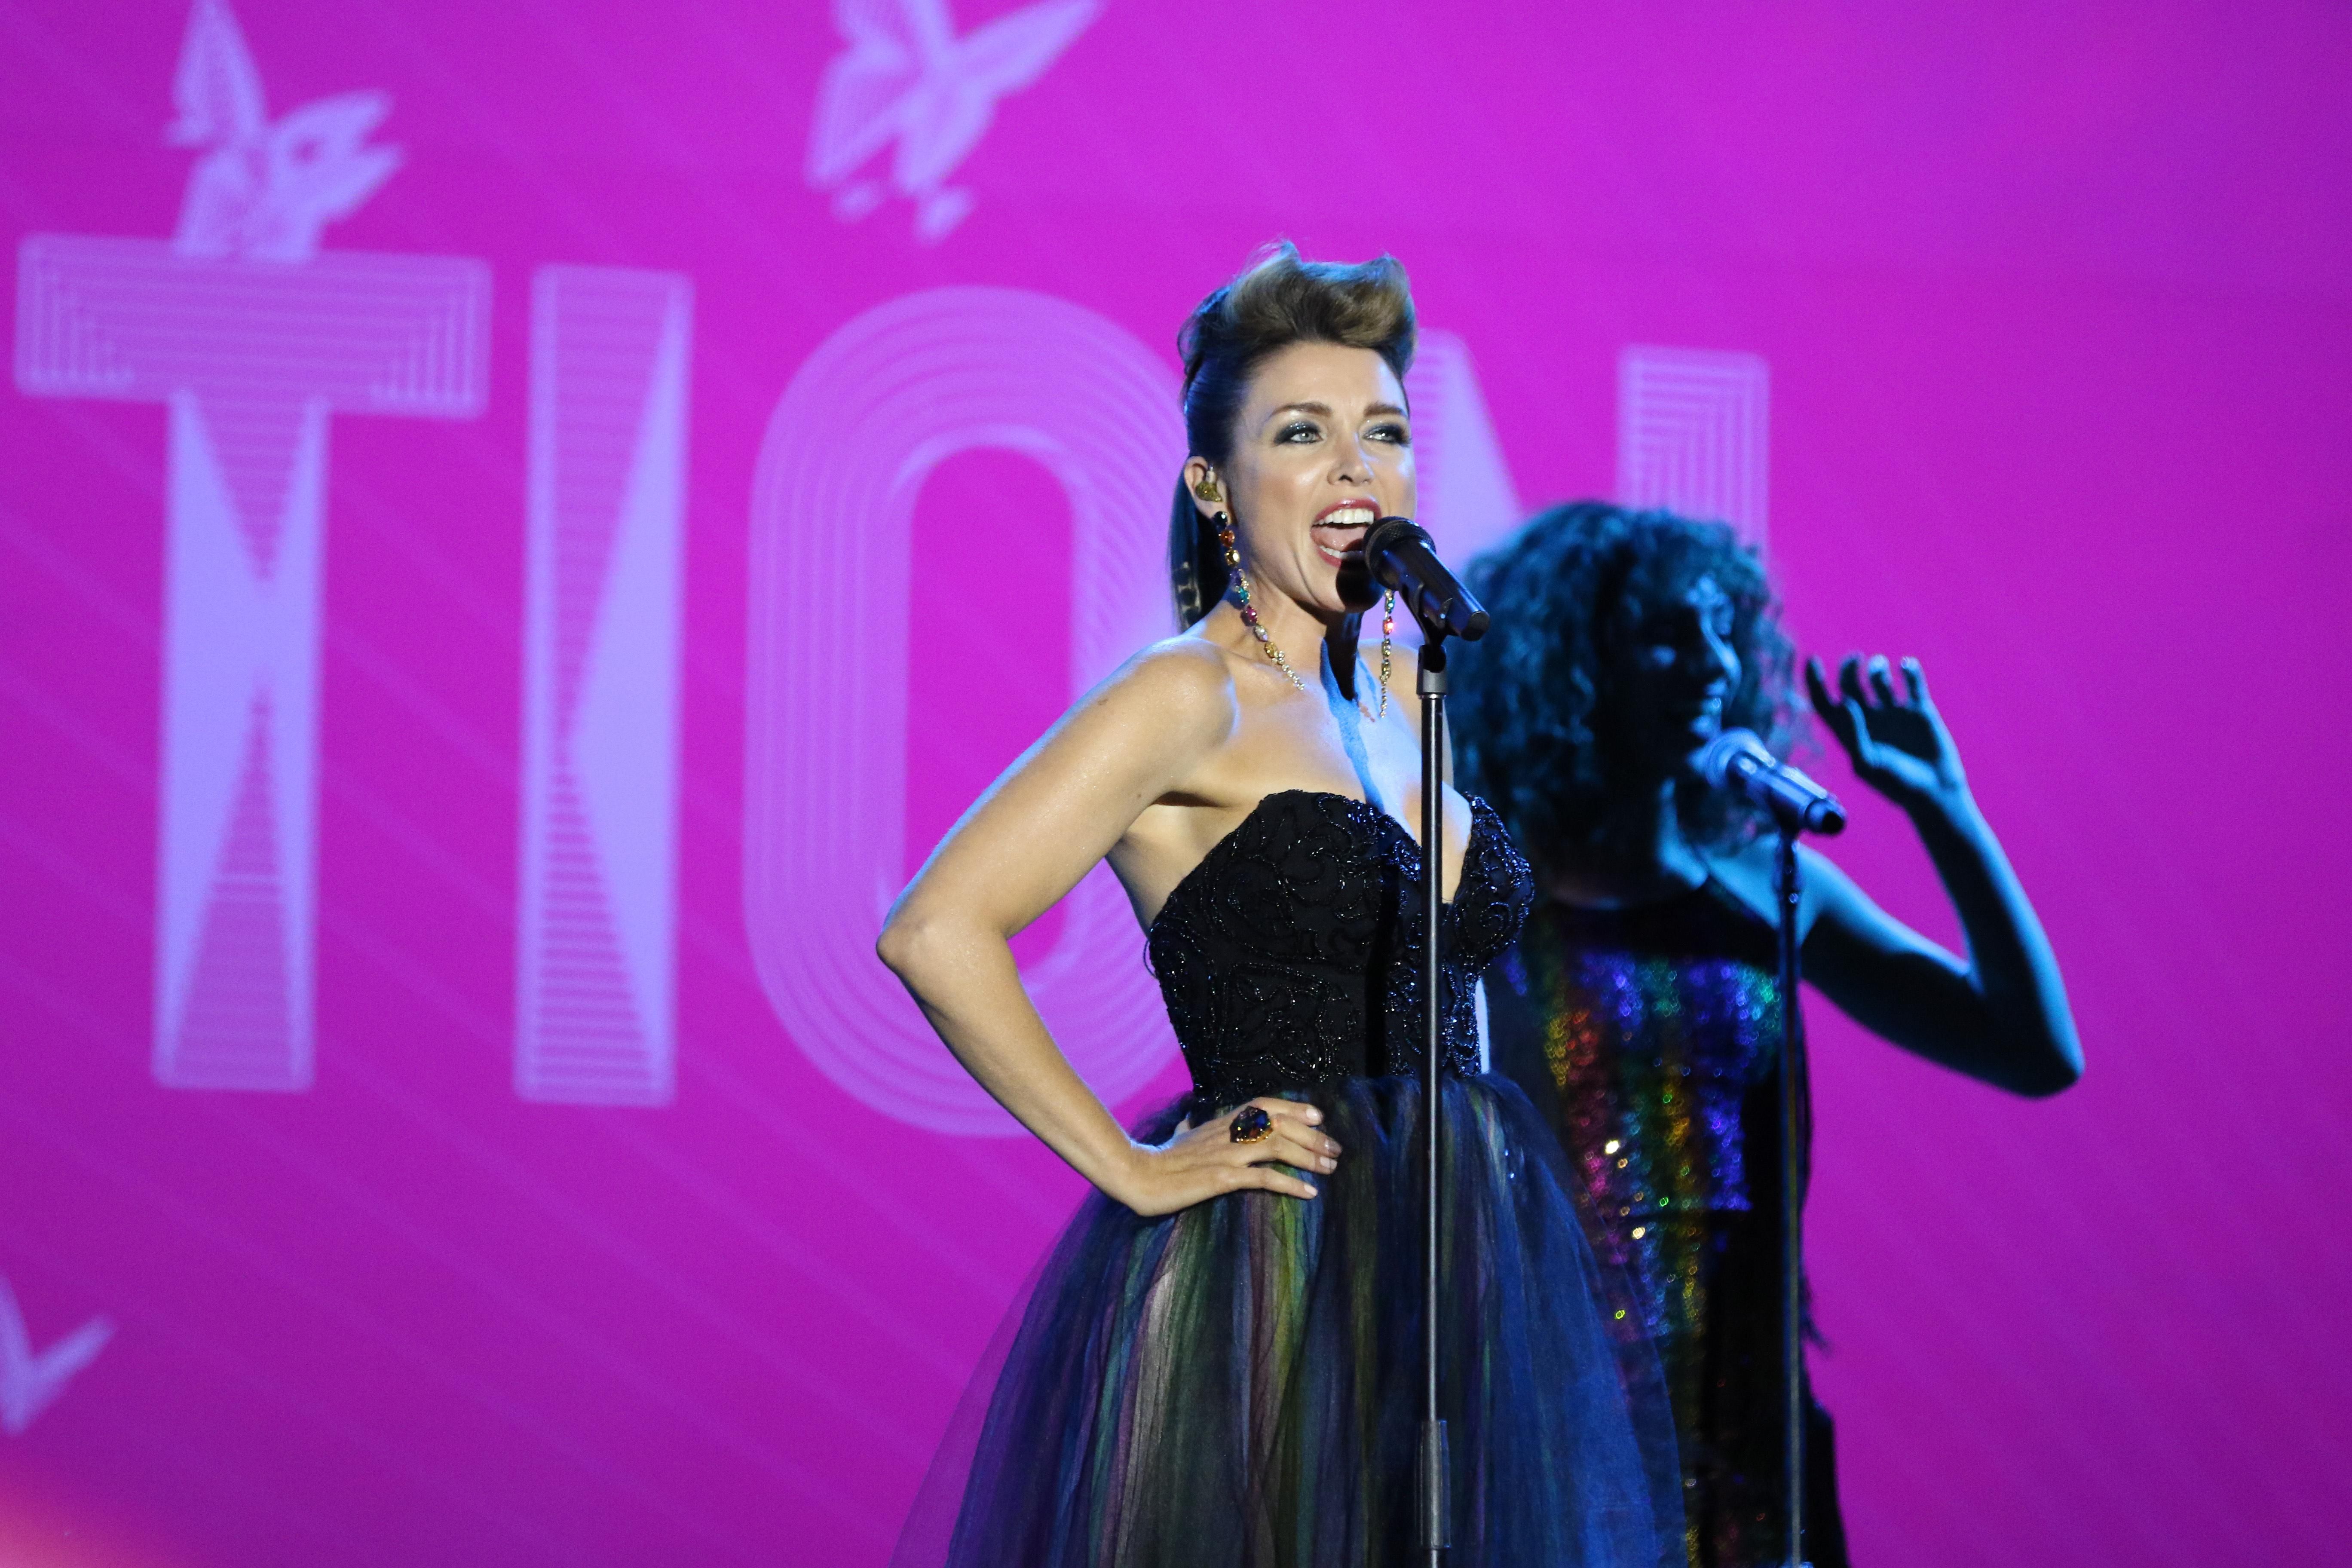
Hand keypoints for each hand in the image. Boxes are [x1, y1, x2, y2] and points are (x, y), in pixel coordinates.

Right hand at [1109, 1097, 1340, 1217]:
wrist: (1138, 1176)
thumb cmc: (1158, 1158)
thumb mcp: (1178, 1136)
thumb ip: (1189, 1128)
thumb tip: (1187, 1121)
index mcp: (1222, 1122)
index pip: (1264, 1104)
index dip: (1294, 1108)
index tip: (1318, 1117)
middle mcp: (1229, 1132)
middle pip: (1280, 1124)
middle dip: (1313, 1136)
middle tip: (1335, 1150)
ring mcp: (1227, 1153)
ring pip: (1277, 1145)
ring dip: (1308, 1157)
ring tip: (1330, 1169)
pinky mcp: (1223, 1177)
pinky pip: (1264, 1178)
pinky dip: (1290, 1184)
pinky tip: (1309, 1193)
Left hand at [1806, 653, 1967, 812]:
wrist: (1934, 791)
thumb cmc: (1896, 784)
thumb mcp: (1868, 763)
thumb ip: (1853, 734)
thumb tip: (1844, 702)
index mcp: (1849, 731)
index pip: (1824, 702)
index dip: (1814, 681)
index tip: (1812, 659)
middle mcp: (1868, 718)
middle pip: (1850, 684)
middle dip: (1849, 668)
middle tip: (1855, 659)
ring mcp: (1893, 712)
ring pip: (1879, 678)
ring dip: (1876, 666)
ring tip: (1879, 667)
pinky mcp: (1920, 709)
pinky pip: (1912, 681)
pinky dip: (1909, 669)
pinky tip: (1906, 666)